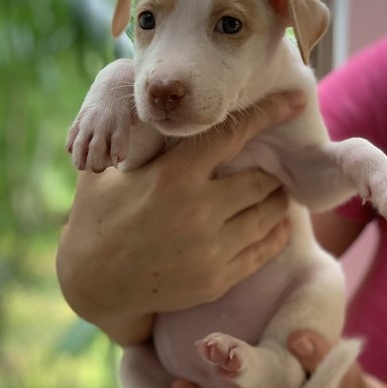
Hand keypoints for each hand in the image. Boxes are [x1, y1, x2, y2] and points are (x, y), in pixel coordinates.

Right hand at [56, 91, 305, 344]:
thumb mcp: (104, 170)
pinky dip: (276, 233)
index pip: (234, 134)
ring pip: (268, 215)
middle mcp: (199, 211)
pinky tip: (277, 224)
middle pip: (261, 180)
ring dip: (277, 200)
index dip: (269, 112)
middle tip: (272, 165)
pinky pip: (263, 251)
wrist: (92, 286)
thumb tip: (153, 104)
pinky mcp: (217, 279)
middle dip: (271, 169)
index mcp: (173, 176)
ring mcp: (211, 250)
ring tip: (274, 192)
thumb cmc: (96, 219)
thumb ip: (131, 137)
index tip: (295, 101)